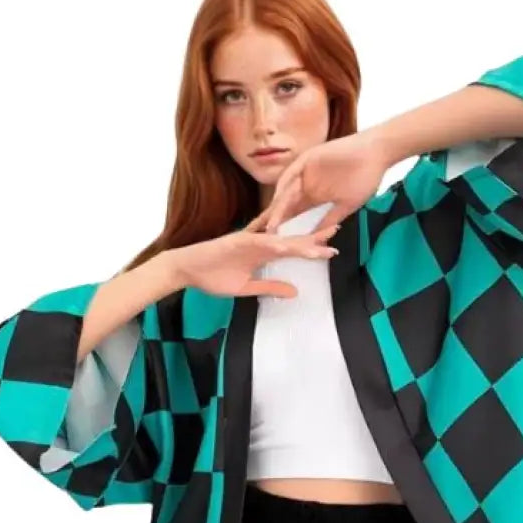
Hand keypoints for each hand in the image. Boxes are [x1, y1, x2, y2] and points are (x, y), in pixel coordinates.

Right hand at [166, 216, 339, 298]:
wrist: (186, 270)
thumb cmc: (212, 277)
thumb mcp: (247, 288)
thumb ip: (270, 287)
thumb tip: (295, 292)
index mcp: (263, 253)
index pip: (293, 250)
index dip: (311, 249)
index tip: (331, 250)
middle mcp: (259, 243)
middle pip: (292, 239)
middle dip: (314, 237)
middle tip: (336, 230)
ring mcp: (248, 240)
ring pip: (280, 239)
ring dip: (299, 242)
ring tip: (320, 243)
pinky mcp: (235, 240)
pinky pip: (257, 240)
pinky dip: (272, 242)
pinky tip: (288, 246)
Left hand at [257, 131, 391, 233]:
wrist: (376, 153)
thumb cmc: (365, 178)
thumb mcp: (346, 206)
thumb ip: (330, 220)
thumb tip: (318, 241)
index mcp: (314, 196)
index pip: (292, 214)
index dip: (282, 227)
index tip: (271, 243)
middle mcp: (306, 185)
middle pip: (284, 205)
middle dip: (272, 220)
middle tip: (260, 238)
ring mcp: (305, 172)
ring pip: (286, 192)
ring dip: (278, 208)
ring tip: (270, 226)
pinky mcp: (308, 159)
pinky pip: (292, 174)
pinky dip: (286, 187)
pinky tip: (279, 201)